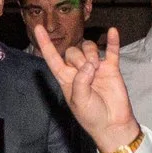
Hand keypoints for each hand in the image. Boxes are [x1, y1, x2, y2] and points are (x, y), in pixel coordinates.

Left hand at [31, 23, 136, 152]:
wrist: (112, 124)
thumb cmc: (92, 116)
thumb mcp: (79, 101)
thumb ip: (80, 81)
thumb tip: (91, 64)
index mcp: (66, 79)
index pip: (52, 58)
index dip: (45, 44)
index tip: (39, 28)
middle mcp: (79, 71)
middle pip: (72, 51)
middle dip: (78, 58)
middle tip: (88, 73)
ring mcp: (96, 68)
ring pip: (88, 48)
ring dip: (91, 53)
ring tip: (97, 68)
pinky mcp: (111, 68)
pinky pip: (111, 50)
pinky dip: (112, 41)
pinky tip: (112, 31)